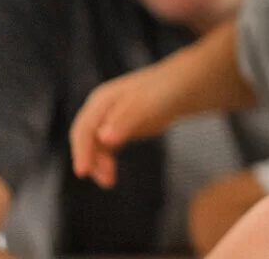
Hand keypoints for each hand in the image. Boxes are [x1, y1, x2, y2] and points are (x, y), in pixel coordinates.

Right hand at [70, 62, 187, 188]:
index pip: (84, 129)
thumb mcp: (144, 106)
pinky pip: (107, 148)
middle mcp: (102, 110)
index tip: (82, 172)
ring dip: (99, 164)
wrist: (187, 86)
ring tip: (110, 182)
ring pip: (95, 146)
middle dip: (91, 160)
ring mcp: (111, 120)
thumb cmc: (165, 92)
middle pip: (86, 139)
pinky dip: (107, 161)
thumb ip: (124, 121)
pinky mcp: (123, 129)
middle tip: (107, 182)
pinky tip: (112, 174)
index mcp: (101, 101)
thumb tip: (103, 138)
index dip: (81, 151)